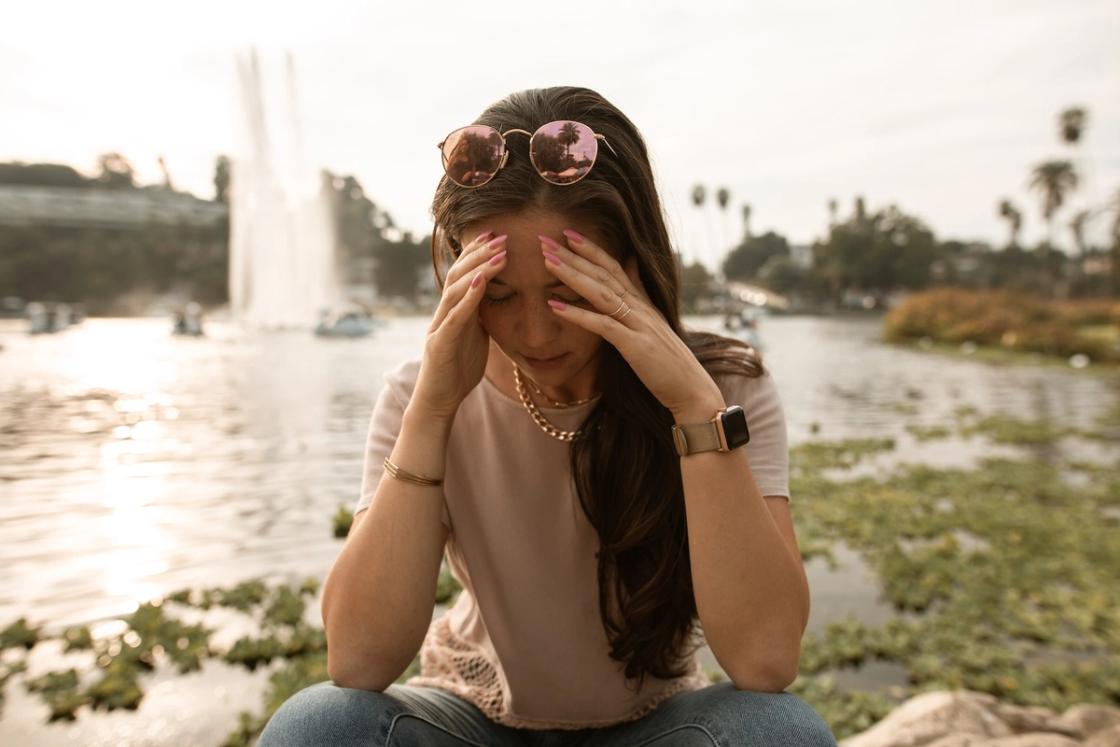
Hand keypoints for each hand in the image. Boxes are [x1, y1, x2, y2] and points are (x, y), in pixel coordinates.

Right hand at [411, 231, 508, 419]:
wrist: (437, 402)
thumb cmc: (457, 370)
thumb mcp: (475, 337)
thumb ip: (481, 316)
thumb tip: (496, 297)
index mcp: (454, 311)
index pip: (464, 274)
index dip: (477, 253)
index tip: (496, 234)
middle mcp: (443, 313)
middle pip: (458, 275)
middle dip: (479, 253)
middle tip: (501, 235)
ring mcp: (439, 327)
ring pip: (456, 290)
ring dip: (478, 269)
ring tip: (498, 253)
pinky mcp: (440, 344)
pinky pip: (455, 317)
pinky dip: (468, 298)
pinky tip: (481, 282)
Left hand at [539, 230, 723, 417]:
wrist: (692, 389)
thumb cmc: (670, 362)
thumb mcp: (654, 322)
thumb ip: (640, 292)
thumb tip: (631, 263)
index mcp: (642, 302)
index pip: (614, 267)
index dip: (591, 249)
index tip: (567, 233)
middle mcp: (640, 307)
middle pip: (603, 273)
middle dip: (573, 255)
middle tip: (545, 238)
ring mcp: (639, 324)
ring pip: (601, 292)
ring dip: (572, 275)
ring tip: (547, 261)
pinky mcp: (635, 345)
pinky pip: (603, 325)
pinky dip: (578, 314)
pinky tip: (555, 306)